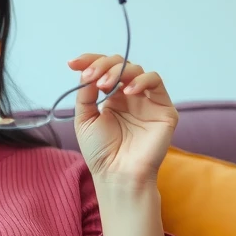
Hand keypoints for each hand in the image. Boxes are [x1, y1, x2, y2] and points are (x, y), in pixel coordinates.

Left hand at [65, 54, 178, 183]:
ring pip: (137, 69)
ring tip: (104, 86)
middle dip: (102, 65)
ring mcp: (147, 101)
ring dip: (118, 71)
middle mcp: (130, 97)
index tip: (72, 63)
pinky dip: (141, 80)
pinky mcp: (163, 109)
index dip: (89, 61)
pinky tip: (127, 91)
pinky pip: (156, 82)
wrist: (116, 174)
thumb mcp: (84, 120)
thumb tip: (87, 71)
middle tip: (90, 77)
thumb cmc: (101, 153)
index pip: (103, 70)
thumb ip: (85, 94)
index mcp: (112, 99)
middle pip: (119, 65)